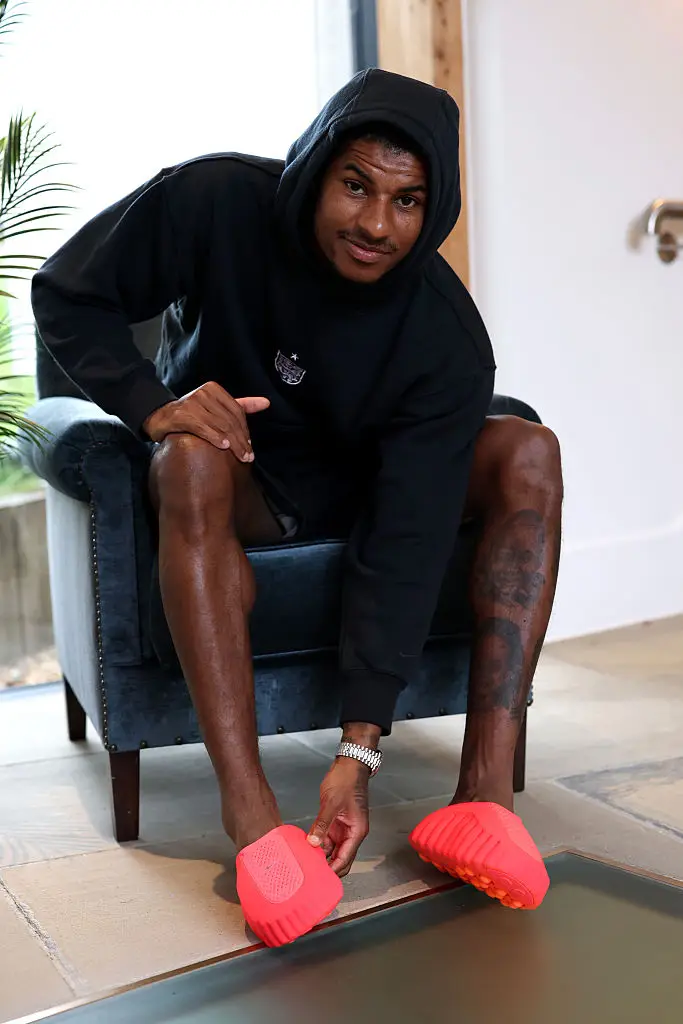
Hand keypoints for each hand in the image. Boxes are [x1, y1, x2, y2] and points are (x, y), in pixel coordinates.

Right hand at [143, 381, 269, 456]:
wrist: (158, 417)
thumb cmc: (191, 415)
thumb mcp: (216, 407)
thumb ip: (241, 405)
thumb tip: (266, 403)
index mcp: (214, 390)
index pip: (237, 411)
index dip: (245, 430)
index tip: (250, 447)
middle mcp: (204, 393)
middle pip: (230, 419)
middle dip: (241, 440)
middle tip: (248, 456)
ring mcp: (192, 403)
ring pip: (219, 424)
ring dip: (233, 443)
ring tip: (241, 456)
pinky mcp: (181, 415)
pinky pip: (203, 427)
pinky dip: (215, 437)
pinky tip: (223, 446)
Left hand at [307, 758, 369, 876]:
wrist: (348, 765)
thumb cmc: (347, 781)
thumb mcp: (332, 803)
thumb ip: (323, 824)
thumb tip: (313, 843)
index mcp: (357, 831)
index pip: (345, 859)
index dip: (333, 871)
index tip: (319, 879)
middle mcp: (351, 833)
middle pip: (340, 858)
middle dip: (327, 866)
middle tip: (309, 873)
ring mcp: (343, 828)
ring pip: (331, 849)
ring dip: (320, 854)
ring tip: (304, 861)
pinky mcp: (335, 822)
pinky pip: (326, 837)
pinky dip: (317, 842)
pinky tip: (305, 845)